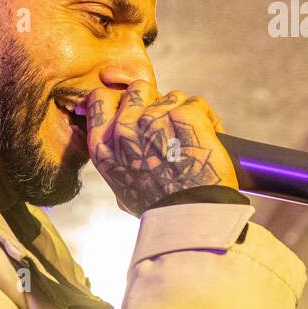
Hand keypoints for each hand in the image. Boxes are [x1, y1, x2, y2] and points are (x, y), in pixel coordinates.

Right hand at [82, 80, 238, 216]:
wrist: (190, 219)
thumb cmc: (159, 207)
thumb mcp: (120, 187)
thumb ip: (115, 159)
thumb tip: (111, 139)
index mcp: (103, 147)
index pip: (100, 98)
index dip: (119, 98)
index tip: (132, 106)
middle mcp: (124, 130)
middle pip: (138, 89)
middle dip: (154, 100)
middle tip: (167, 125)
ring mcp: (154, 120)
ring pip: (172, 95)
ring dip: (182, 112)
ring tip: (189, 141)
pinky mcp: (184, 117)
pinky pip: (196, 103)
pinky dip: (206, 118)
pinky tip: (208, 138)